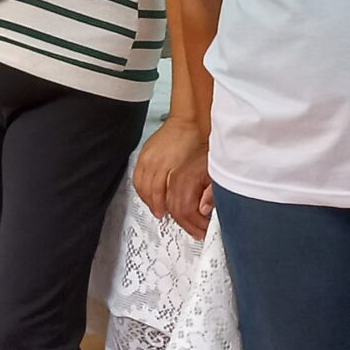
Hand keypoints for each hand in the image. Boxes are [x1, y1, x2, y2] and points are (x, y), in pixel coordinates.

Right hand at [132, 116, 213, 234]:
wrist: (191, 120)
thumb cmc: (202, 142)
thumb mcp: (212, 170)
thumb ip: (209, 192)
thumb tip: (203, 210)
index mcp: (179, 174)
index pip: (179, 207)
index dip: (188, 222)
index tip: (196, 229)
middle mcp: (161, 168)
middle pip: (160, 202)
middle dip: (172, 216)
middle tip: (181, 224)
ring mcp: (150, 162)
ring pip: (146, 192)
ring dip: (153, 204)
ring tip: (163, 212)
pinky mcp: (143, 156)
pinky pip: (138, 179)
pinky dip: (143, 191)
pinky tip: (150, 196)